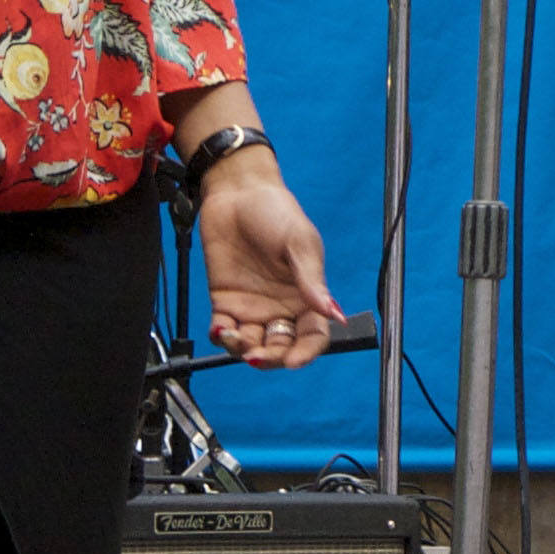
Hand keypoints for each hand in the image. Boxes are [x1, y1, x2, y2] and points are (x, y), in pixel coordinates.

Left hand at [197, 156, 340, 367]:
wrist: (236, 193)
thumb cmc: (275, 211)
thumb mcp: (299, 243)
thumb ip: (312, 281)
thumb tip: (333, 314)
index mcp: (307, 295)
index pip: (313, 335)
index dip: (306, 352)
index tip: (295, 360)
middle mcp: (281, 306)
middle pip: (281, 347)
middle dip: (271, 358)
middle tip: (258, 355)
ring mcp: (252, 306)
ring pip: (251, 344)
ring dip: (243, 350)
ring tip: (235, 338)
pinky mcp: (224, 300)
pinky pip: (223, 330)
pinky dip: (221, 338)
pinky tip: (220, 331)